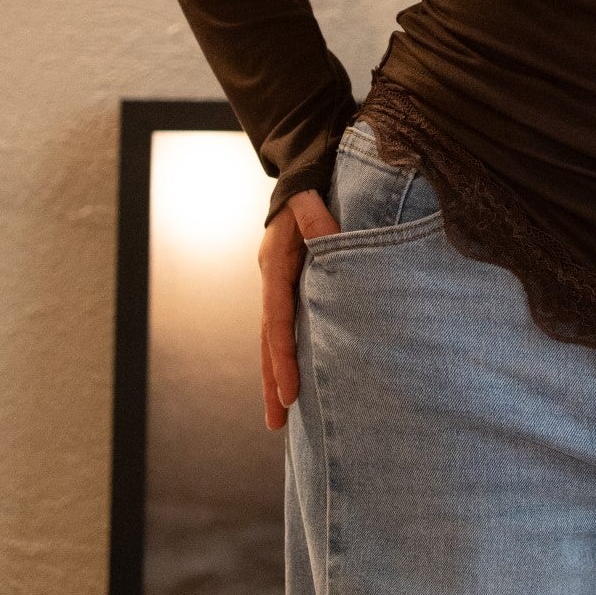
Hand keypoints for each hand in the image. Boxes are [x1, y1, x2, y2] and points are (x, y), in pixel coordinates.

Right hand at [259, 188, 339, 430]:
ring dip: (278, 374)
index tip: (289, 393)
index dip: (283, 358)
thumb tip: (325, 229)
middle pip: (270, 339)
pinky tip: (299, 376)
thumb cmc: (310, 185)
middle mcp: (274, 280)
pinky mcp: (293, 285)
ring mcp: (281, 284)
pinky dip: (290, 352)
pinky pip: (289, 325)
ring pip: (276, 337)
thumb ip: (316, 215)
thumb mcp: (308, 196)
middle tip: (277, 423)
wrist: (300, 172)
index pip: (278, 321)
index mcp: (276, 265)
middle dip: (272, 381)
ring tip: (282, 415)